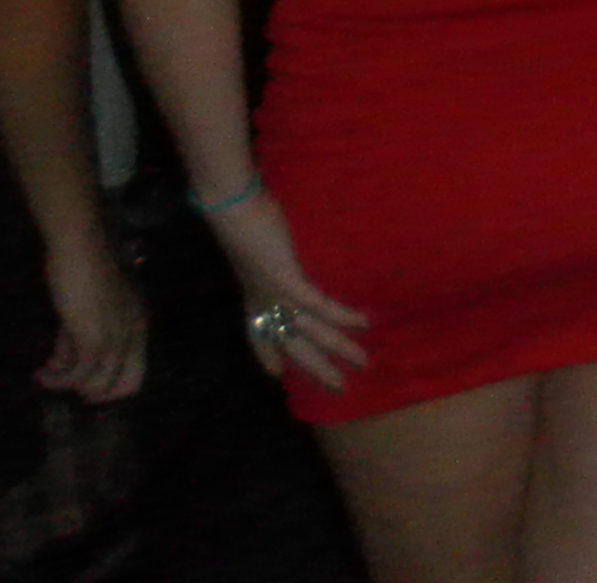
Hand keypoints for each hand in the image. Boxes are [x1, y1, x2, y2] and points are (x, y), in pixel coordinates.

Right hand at [36, 235, 147, 404]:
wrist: (81, 244)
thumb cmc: (84, 266)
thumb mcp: (86, 308)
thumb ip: (78, 335)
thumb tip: (63, 361)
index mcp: (139, 324)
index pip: (136, 374)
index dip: (107, 384)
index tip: (79, 381)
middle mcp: (134, 333)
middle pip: (124, 386)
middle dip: (92, 392)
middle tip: (65, 385)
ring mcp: (117, 336)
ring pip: (96, 383)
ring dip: (66, 384)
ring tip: (44, 375)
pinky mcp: (93, 337)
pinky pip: (78, 374)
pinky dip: (57, 379)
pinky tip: (41, 372)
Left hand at [208, 190, 368, 390]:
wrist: (232, 208)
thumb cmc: (243, 218)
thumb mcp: (254, 244)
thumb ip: (266, 254)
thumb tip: (275, 251)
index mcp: (252, 295)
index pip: (258, 335)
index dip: (267, 355)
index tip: (275, 374)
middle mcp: (263, 303)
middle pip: (292, 347)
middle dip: (316, 369)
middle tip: (339, 387)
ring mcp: (275, 296)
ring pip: (311, 333)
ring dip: (339, 349)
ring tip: (364, 363)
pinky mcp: (287, 282)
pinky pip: (319, 307)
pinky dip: (341, 317)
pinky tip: (363, 322)